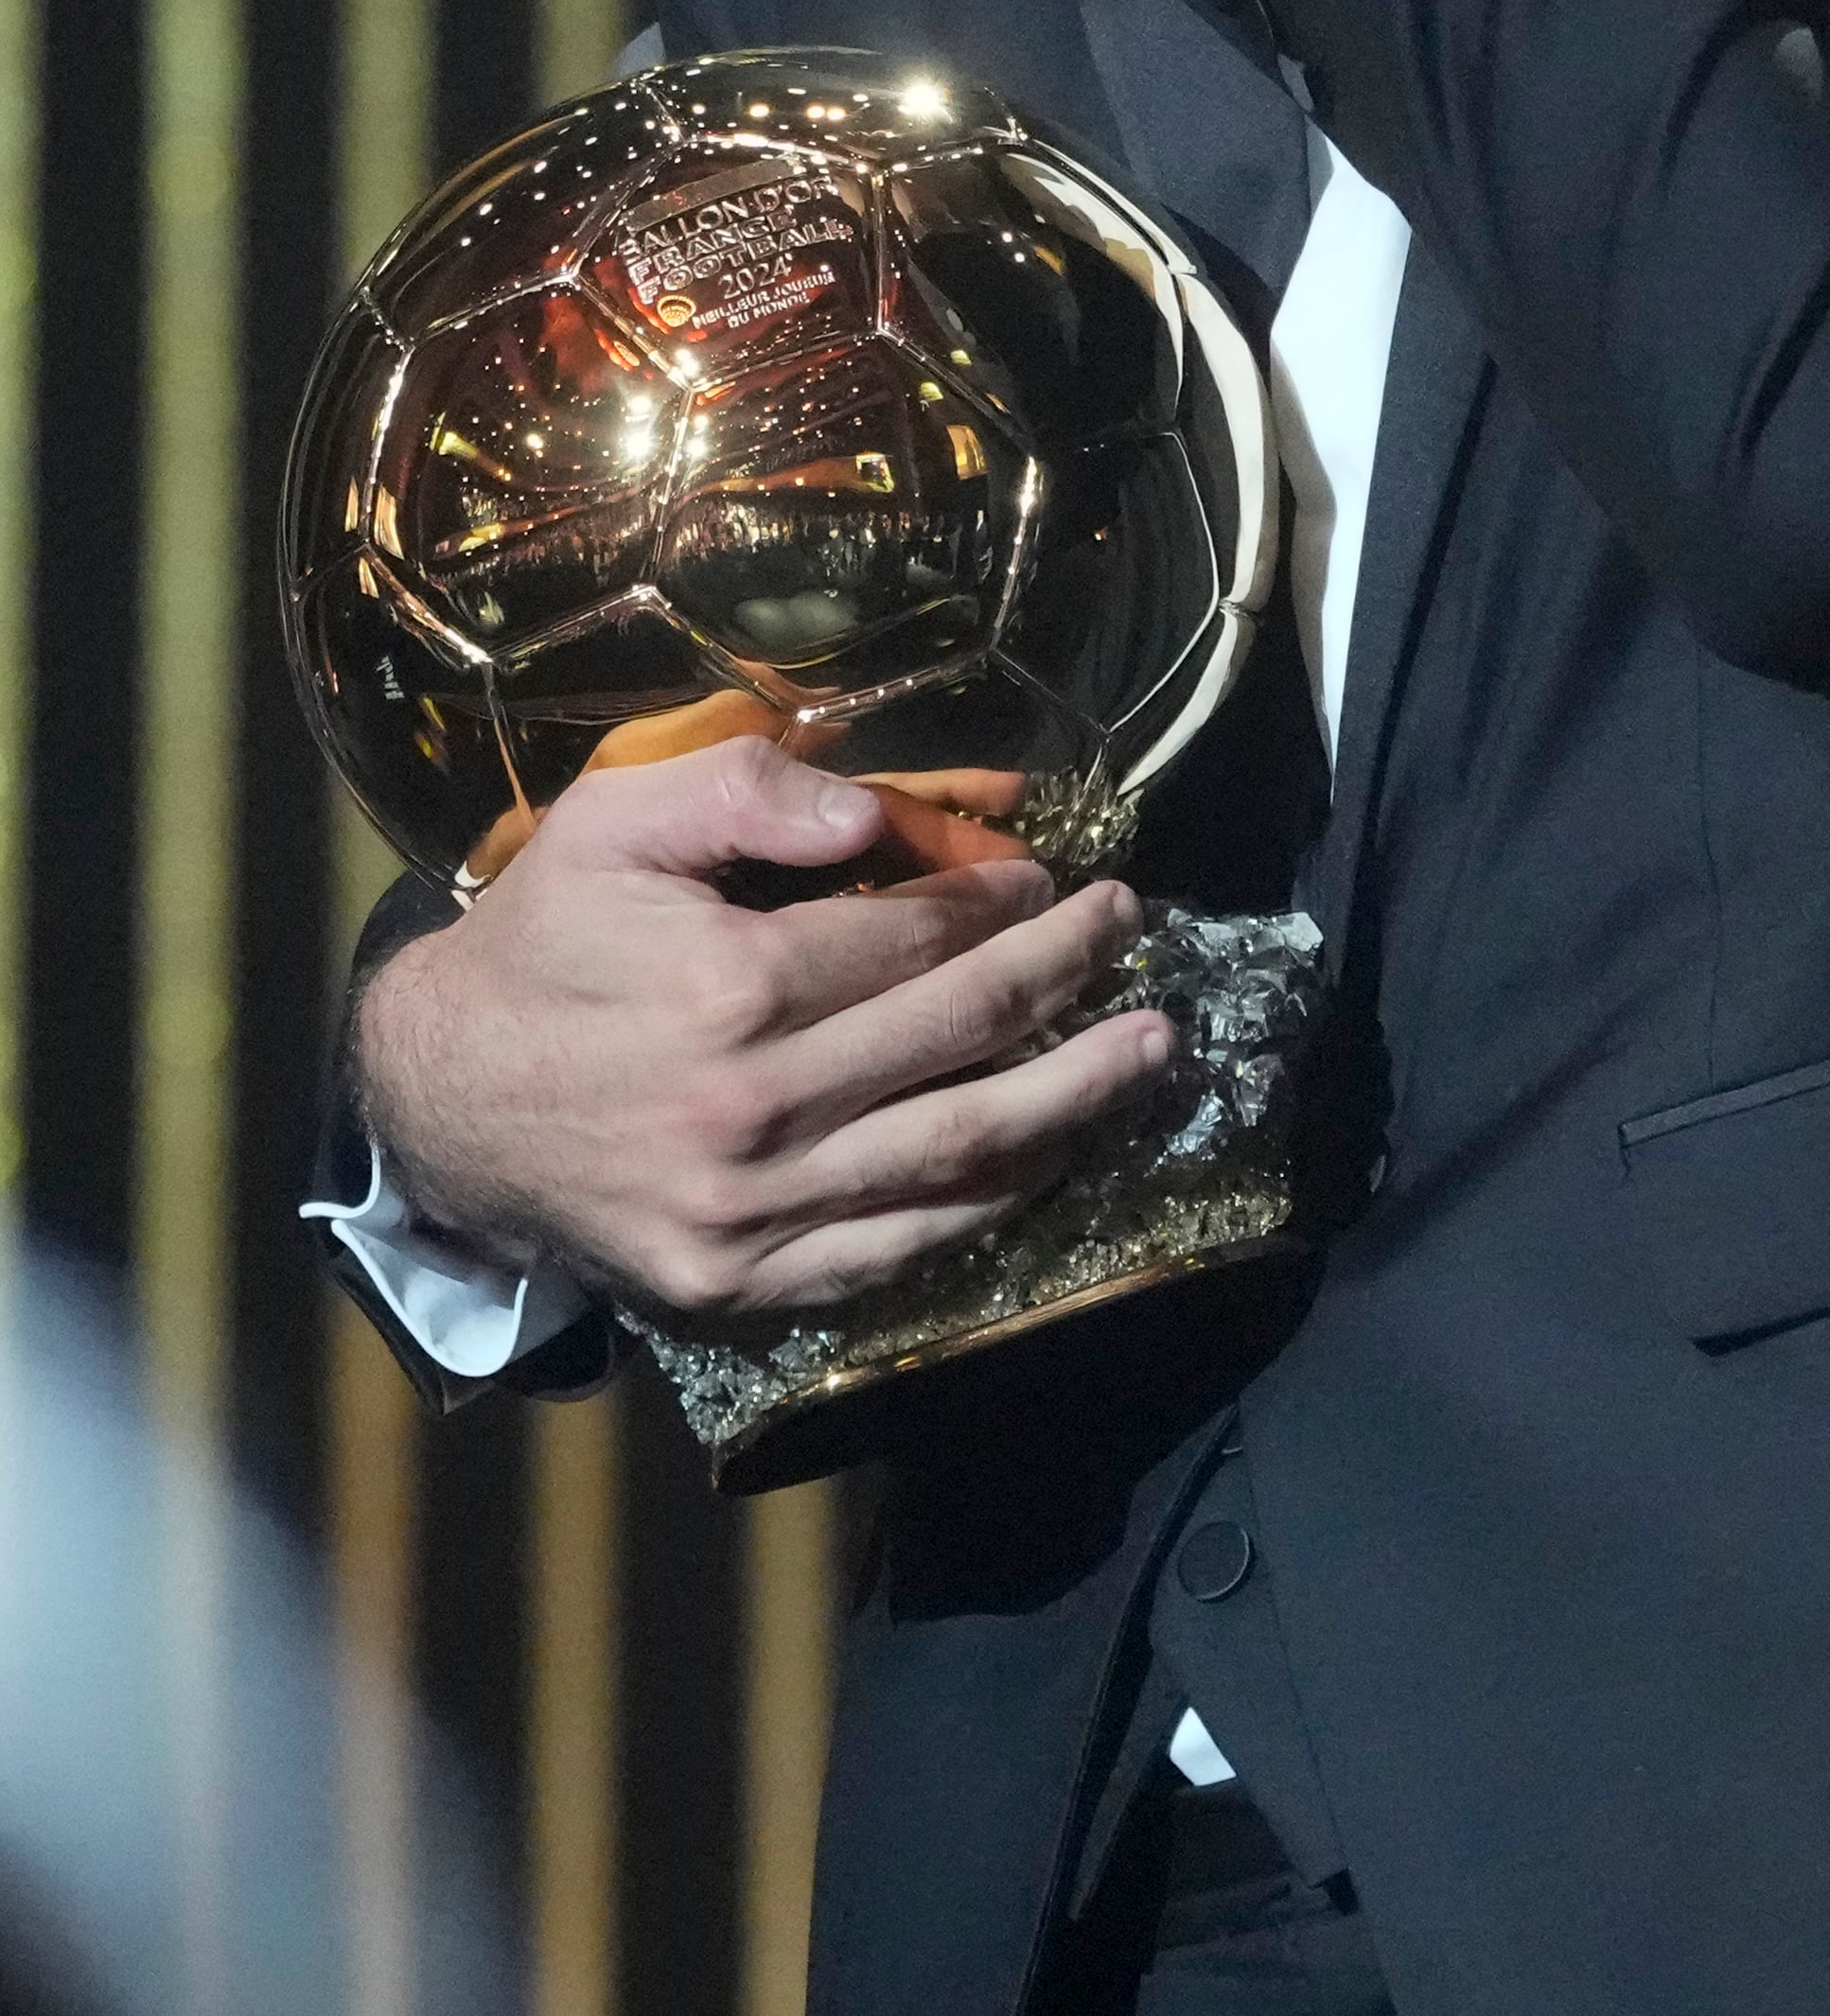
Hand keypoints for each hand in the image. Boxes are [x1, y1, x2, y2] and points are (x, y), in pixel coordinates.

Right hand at [350, 734, 1171, 1328]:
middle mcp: (755, 1110)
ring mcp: (749, 1212)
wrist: (436, 1103)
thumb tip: (875, 811)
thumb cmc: (540, 940)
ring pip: (953, 1158)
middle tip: (1133, 934)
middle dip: (1065, 980)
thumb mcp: (612, 821)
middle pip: (958, 1039)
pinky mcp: (737, 1284)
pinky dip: (986, 1209)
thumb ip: (744, 788)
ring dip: (1070, 1102)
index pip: (916, 941)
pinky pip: (894, 1251)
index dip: (1002, 903)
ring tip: (1149, 1054)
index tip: (1057, 875)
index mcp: (731, 988)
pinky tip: (1048, 1161)